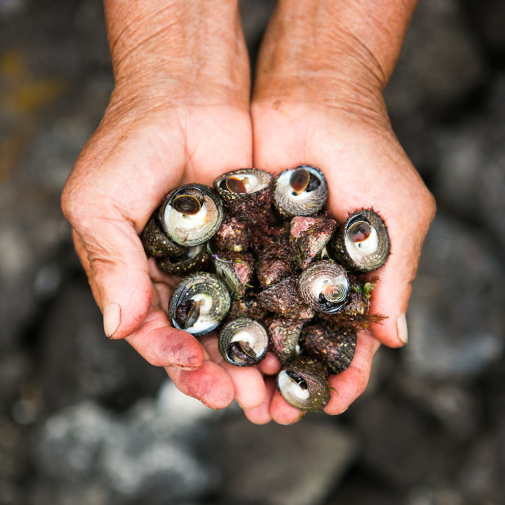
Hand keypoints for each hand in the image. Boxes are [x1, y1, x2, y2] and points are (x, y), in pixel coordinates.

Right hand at [61, 0, 270, 410]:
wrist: (186, 91)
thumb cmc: (132, 142)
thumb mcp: (99, 201)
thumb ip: (109, 263)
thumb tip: (119, 327)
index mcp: (139, 275)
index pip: (155, 331)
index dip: (174, 358)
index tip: (197, 373)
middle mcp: (182, 276)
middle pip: (203, 338)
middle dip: (223, 372)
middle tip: (248, 402)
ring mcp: (221, 261)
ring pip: (241, 321)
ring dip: (256, 357)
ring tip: (277, 389)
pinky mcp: (256, 242)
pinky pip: (270, 285)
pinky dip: (282, 315)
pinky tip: (298, 339)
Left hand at [243, 0, 435, 423]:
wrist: (314, 97)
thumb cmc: (368, 151)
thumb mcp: (398, 213)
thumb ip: (395, 274)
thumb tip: (394, 339)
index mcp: (349, 278)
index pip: (348, 340)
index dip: (342, 375)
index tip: (330, 404)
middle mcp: (306, 275)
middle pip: (296, 341)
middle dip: (285, 379)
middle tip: (271, 413)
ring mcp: (269, 259)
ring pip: (256, 321)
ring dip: (249, 358)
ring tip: (238, 391)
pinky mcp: (235, 238)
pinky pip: (225, 282)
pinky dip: (219, 313)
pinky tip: (209, 341)